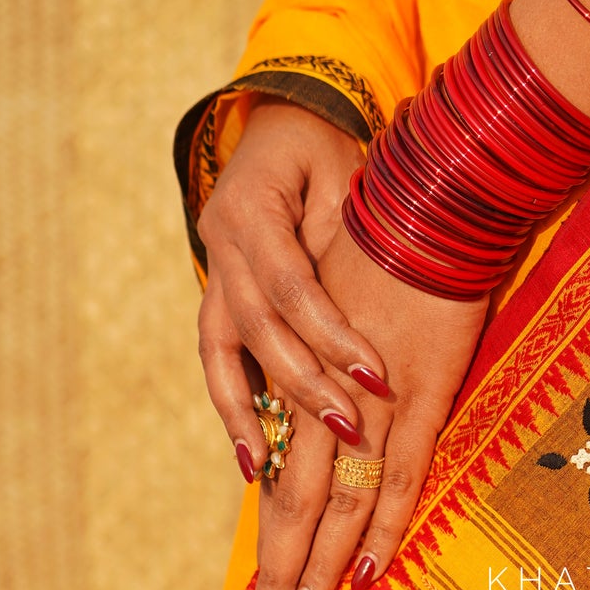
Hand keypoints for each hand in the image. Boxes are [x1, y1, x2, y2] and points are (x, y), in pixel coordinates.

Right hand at [195, 99, 392, 479]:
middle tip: (349, 428)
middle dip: (303, 381)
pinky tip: (251, 457)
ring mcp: (214, 270)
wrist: (290, 121)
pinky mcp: (219, 295)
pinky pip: (219, 357)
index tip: (376, 378)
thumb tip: (375, 303)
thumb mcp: (349, 176)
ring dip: (248, 411)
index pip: (291, 286)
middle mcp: (221, 241)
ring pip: (222, 349)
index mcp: (252, 206)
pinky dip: (234, 406)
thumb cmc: (333, 149)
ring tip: (270, 468)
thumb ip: (348, 238)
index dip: (331, 335)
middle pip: (257, 325)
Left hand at [243, 222, 487, 589]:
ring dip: (316, 566)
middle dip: (278, 574)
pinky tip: (363, 572)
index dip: (269, 545)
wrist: (423, 205)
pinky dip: (382, 527)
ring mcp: (370, 403)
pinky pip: (400, 476)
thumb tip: (324, 432)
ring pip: (335, 503)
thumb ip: (328, 377)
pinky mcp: (418, 396)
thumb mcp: (339, 320)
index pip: (281, 484)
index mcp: (304, 388)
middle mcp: (324, 402)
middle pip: (294, 505)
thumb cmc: (385, 255)